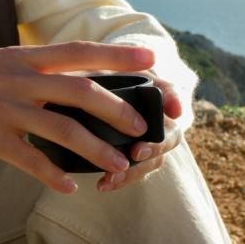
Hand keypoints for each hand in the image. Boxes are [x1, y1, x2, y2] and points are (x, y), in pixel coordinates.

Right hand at [0, 41, 155, 192]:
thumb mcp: (6, 60)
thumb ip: (42, 68)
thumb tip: (85, 80)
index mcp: (26, 57)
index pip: (79, 51)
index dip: (117, 55)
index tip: (150, 60)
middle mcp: (20, 80)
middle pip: (79, 91)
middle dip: (116, 110)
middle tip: (140, 127)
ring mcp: (6, 109)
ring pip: (61, 129)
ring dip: (95, 149)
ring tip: (118, 165)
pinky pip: (29, 160)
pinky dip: (53, 175)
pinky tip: (69, 187)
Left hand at [97, 71, 183, 191]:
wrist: (69, 102)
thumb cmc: (87, 80)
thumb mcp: (94, 69)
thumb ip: (111, 64)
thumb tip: (134, 59)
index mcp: (148, 91)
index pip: (169, 93)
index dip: (174, 100)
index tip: (174, 110)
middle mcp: (154, 118)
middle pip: (169, 135)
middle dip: (155, 146)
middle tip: (137, 152)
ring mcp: (144, 141)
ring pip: (152, 160)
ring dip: (135, 170)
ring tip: (111, 176)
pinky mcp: (128, 159)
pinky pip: (132, 172)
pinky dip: (120, 178)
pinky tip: (103, 184)